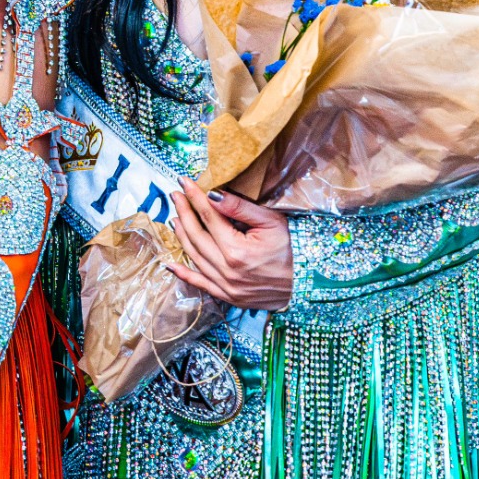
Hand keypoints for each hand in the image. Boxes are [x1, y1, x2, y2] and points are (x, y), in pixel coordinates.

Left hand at [168, 183, 292, 311]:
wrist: (309, 284)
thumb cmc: (294, 249)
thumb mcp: (271, 222)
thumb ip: (239, 208)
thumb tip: (212, 195)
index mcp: (237, 250)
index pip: (209, 216)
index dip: (195, 197)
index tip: (184, 182)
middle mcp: (227, 270)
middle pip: (196, 235)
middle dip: (184, 212)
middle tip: (176, 195)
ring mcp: (225, 286)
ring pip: (194, 256)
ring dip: (181, 236)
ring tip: (175, 217)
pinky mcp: (228, 296)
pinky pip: (200, 284)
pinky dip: (183, 273)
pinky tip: (170, 263)